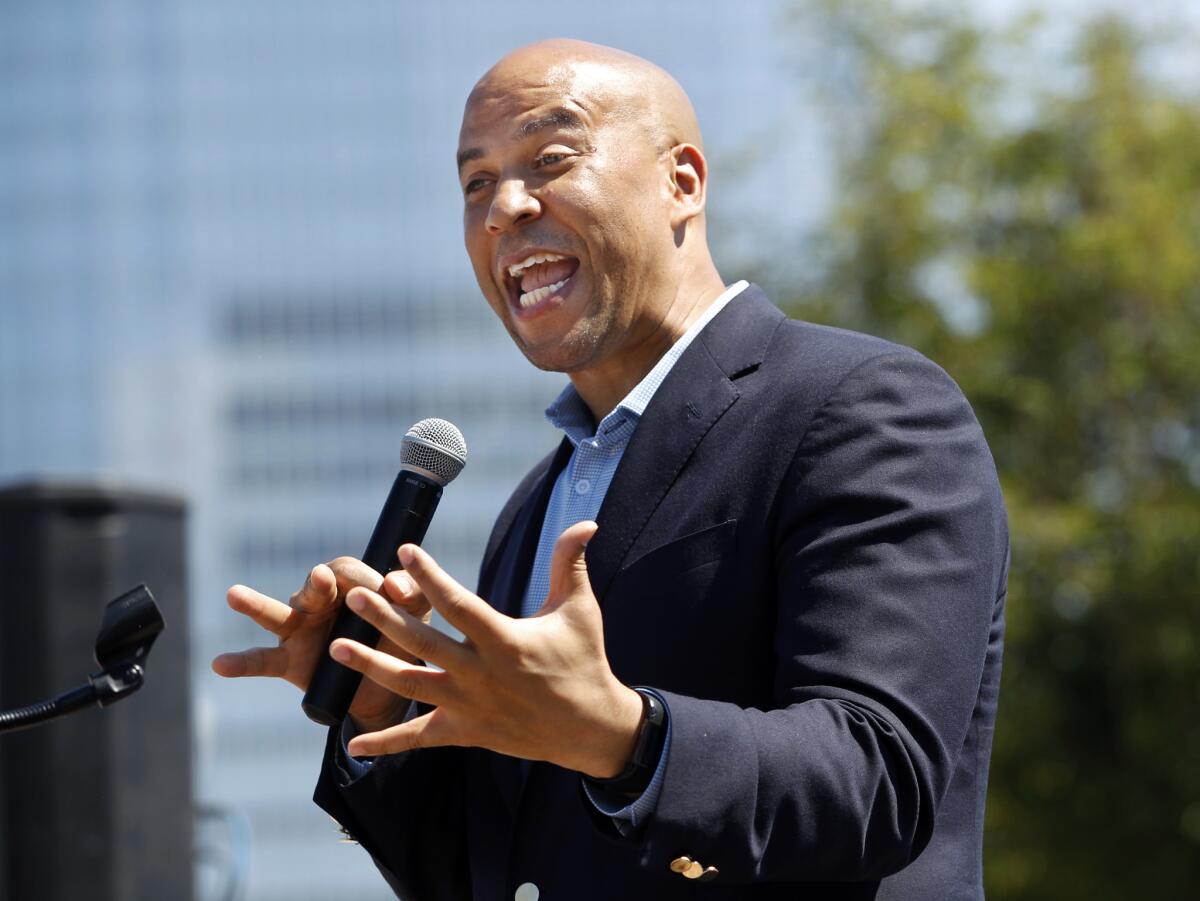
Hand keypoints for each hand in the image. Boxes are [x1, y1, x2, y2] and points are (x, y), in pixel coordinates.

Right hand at [211, 557, 431, 731]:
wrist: (390, 685)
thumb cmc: (401, 637)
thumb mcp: (415, 616)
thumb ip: (413, 596)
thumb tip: (396, 585)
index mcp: (350, 584)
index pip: (350, 573)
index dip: (368, 582)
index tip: (391, 594)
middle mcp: (320, 601)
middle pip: (314, 586)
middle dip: (318, 584)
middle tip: (322, 579)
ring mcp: (300, 630)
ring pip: (277, 614)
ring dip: (256, 605)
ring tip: (234, 594)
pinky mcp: (289, 661)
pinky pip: (261, 661)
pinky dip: (240, 662)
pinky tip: (220, 663)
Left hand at [330, 521, 644, 777]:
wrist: (589, 728)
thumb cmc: (583, 661)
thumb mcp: (579, 609)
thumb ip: (571, 563)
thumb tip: (586, 521)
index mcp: (505, 640)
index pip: (459, 603)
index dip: (430, 575)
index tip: (405, 550)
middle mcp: (481, 674)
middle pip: (423, 643)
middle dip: (385, 618)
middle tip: (353, 595)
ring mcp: (469, 706)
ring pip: (411, 685)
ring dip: (371, 667)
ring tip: (335, 648)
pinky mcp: (465, 732)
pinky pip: (420, 738)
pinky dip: (386, 743)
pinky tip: (351, 743)